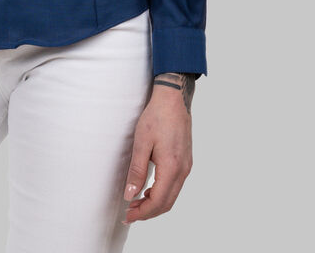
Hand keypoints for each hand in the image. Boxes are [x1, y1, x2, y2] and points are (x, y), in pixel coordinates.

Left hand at [120, 73, 194, 223]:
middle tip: (130, 213)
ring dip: (155, 204)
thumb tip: (130, 194)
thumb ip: (137, 171)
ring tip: (136, 202)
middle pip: (167, 203)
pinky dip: (162, 194)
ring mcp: (186, 166)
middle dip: (148, 212)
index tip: (128, 216)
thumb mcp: (141, 142)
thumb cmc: (157, 116)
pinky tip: (149, 190)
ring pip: (172, 196)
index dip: (143, 212)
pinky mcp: (185, 161)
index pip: (158, 201)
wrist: (174, 99)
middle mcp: (182, 170)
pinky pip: (175, 185)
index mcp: (172, 167)